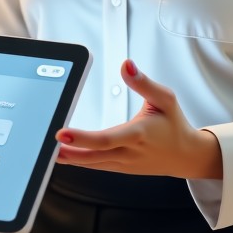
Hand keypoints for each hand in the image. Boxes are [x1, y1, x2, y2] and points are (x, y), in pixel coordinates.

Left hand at [56, 60, 222, 179]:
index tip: (62, 132)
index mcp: (139, 134)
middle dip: (68, 151)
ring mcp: (124, 163)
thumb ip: (144, 82)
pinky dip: (79, 161)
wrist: (185, 155)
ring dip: (69, 158)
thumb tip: (126, 64)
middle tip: (46, 144)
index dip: (83, 138)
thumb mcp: (165, 99)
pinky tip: (63, 155)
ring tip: (47, 150)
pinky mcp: (120, 167)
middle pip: (94, 156)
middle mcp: (129, 152)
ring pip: (92, 164)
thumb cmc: (173, 124)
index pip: (106, 139)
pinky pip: (96, 166)